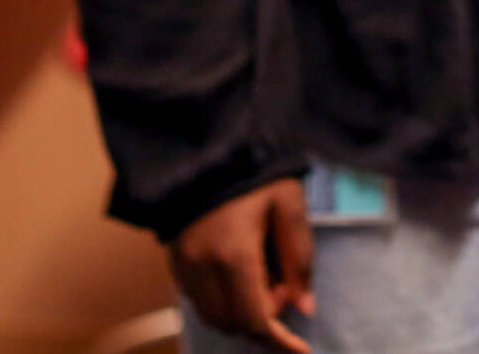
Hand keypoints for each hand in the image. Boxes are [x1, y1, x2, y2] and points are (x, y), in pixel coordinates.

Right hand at [170, 178, 314, 353]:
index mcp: (234, 255)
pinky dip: (223, 302)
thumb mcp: (289, 205)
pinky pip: (199, 300)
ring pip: (213, 316)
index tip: (301, 351)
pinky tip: (241, 275)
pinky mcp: (174, 260)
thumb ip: (299, 258)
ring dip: (242, 314)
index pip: (255, 319)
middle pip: (232, 324)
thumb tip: (304, 307)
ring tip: (264, 278)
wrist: (205, 144)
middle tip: (284, 288)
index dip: (279, 341)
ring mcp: (183, 265)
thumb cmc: (254, 170)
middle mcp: (203, 268)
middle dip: (263, 321)